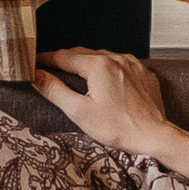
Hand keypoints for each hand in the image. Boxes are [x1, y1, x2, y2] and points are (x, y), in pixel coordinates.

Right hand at [34, 45, 188, 176]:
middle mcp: (117, 58)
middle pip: (82, 53)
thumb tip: (36, 75)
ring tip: (74, 74)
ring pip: (102, 56)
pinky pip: (120, 64)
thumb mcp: (79, 112)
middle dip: (64, 60)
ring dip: (86, 63)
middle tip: (50, 69)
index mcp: (99, 65)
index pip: (63, 56)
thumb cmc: (119, 128)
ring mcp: (133, 64)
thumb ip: (55, 90)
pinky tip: (103, 81)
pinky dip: (107, 69)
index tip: (34, 62)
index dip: (45, 59)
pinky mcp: (143, 73)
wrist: (154, 136)